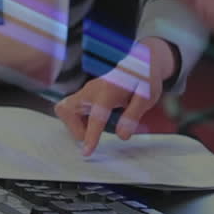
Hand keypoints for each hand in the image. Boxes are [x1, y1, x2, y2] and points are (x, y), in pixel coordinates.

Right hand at [54, 37, 171, 155]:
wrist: (140, 63)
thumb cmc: (144, 79)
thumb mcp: (146, 97)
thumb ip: (133, 116)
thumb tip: (122, 135)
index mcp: (108, 90)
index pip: (97, 115)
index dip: (91, 135)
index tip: (87, 151)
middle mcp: (92, 90)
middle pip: (67, 110)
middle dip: (75, 128)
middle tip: (93, 134)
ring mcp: (86, 91)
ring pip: (66, 112)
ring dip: (77, 126)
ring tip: (96, 127)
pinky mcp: (84, 95)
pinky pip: (72, 111)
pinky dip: (79, 121)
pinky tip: (95, 121)